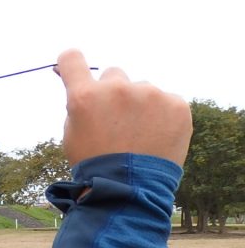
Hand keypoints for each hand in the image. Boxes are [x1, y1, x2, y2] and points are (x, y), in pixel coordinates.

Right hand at [56, 49, 191, 166]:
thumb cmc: (94, 164)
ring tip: (140, 135)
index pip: (72, 59)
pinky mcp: (176, 103)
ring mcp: (149, 94)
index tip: (73, 68)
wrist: (130, 189)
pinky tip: (156, 136)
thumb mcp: (72, 133)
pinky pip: (166, 101)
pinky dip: (162, 115)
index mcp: (85, 96)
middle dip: (113, 93)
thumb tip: (82, 86)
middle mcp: (117, 89)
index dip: (71, 61)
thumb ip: (78, 105)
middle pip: (113, 75)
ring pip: (142, 90)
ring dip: (140, 105)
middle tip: (116, 120)